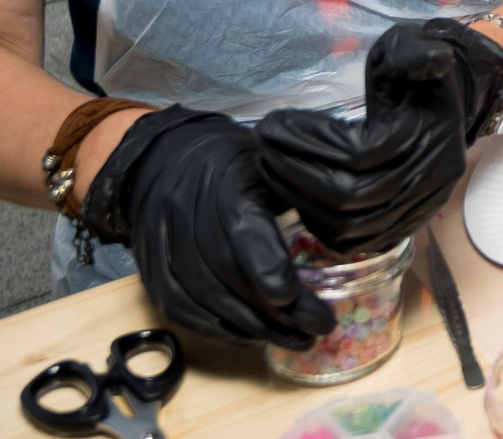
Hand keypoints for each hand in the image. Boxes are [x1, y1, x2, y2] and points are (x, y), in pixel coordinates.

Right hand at [79, 106, 333, 348]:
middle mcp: (189, 218)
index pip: (243, 233)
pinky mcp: (153, 274)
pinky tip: (253, 338)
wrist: (166, 163)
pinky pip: (183, 313)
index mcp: (227, 187)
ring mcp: (165, 249)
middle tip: (319, 328)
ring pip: (206, 301)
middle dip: (275, 312)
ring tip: (297, 340)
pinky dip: (220, 332)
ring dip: (253, 329)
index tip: (296, 296)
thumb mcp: (272, 165)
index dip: (267, 269)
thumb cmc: (235, 167)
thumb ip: (302, 195)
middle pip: (228, 276)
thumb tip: (349, 230)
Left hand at [255, 18, 502, 255]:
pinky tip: (295, 192)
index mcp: (431, 138)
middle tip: (263, 144)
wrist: (442, 104)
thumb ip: (414, 52)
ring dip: (299, 198)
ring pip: (347, 226)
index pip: (360, 154)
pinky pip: (352, 242)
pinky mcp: (401, 226)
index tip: (274, 121)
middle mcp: (427, 182)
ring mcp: (416, 210)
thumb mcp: (415, 49)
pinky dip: (317, 222)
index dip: (310, 141)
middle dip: (295, 171)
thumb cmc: (416, 73)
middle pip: (348, 196)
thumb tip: (429, 57)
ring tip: (269, 165)